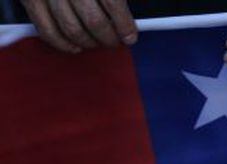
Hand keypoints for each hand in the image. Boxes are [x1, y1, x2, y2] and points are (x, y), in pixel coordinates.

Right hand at [21, 0, 136, 52]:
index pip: (113, 3)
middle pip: (94, 21)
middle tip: (114, 41)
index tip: (130, 36)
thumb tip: (125, 12)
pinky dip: (63, 44)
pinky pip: (47, 30)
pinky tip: (75, 46)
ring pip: (72, 30)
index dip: (124, 25)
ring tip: (96, 42)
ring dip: (89, 43)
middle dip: (108, 38)